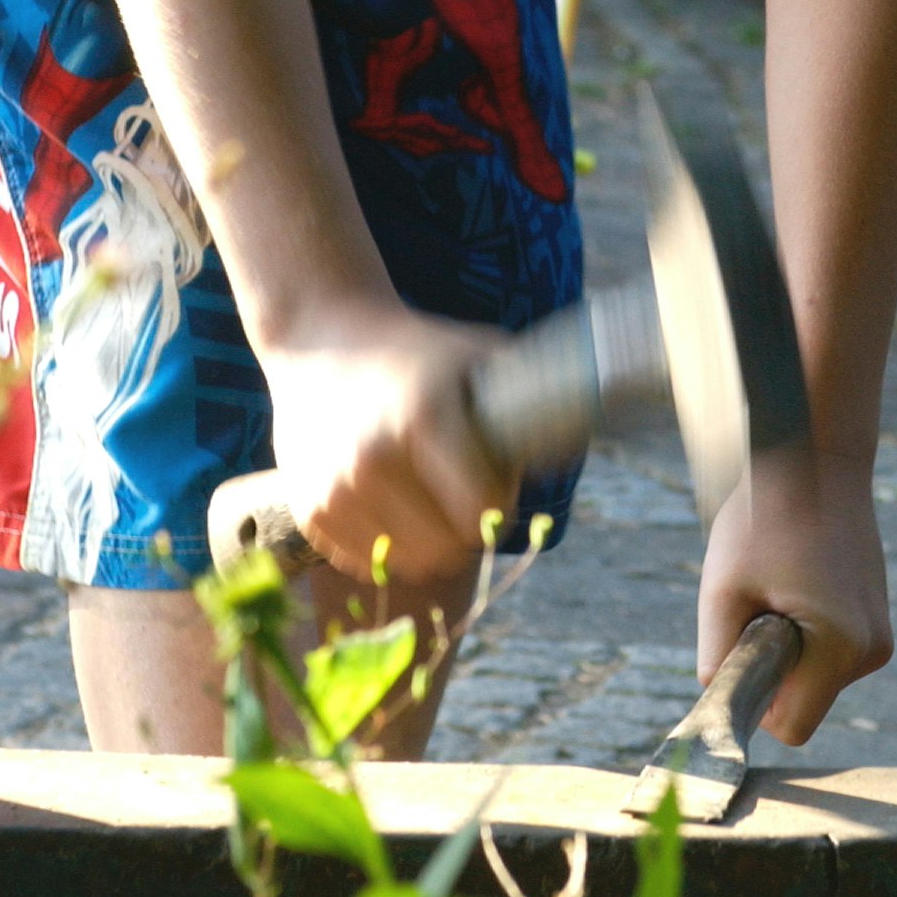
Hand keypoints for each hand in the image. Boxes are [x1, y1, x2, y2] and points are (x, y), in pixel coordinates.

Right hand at [259, 296, 516, 583]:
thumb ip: (532, 389)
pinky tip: (389, 506)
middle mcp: (373, 457)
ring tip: (426, 500)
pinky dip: (386, 545)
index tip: (495, 484)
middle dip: (467, 529)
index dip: (501, 502)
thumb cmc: (415, 348)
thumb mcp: (476, 351)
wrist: (319, 334)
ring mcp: (335, 488)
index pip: (484, 509)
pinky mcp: (309, 510)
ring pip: (409, 562)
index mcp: (423, 417)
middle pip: (448, 546)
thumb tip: (586, 429)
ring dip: (427, 542)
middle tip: (462, 498)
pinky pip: (367, 561)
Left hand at [697, 443, 892, 745]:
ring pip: (817, 676)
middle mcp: (873, 649)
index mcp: (842, 647)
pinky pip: (830, 650)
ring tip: (779, 583)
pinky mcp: (877, 615)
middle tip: (756, 605)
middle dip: (773, 671)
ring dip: (789, 647)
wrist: (815, 455)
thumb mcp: (723, 589)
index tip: (738, 657)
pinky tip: (797, 580)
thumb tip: (718, 702)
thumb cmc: (764, 516)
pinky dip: (806, 630)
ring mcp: (881, 633)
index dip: (757, 703)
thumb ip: (718, 659)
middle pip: (806, 702)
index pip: (792, 727)